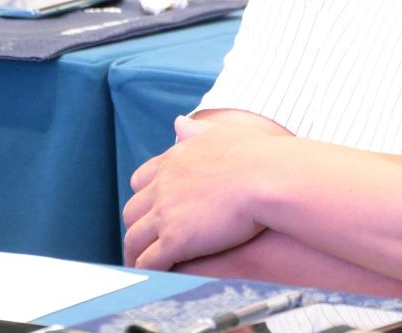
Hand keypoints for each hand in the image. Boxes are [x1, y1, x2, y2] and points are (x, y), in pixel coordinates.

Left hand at [122, 115, 284, 269]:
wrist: (268, 175)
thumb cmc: (257, 155)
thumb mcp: (222, 134)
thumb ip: (198, 133)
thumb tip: (178, 123)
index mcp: (174, 160)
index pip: (142, 180)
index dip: (145, 198)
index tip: (151, 211)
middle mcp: (163, 185)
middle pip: (133, 211)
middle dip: (137, 228)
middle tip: (144, 243)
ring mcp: (166, 212)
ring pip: (135, 239)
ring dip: (136, 255)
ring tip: (142, 269)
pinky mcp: (175, 239)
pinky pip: (150, 261)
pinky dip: (147, 272)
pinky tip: (153, 280)